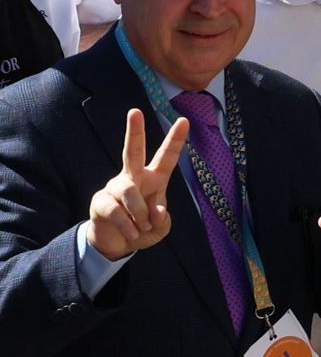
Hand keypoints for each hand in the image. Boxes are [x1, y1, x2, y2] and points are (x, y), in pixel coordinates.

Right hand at [86, 108, 188, 260]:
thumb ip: (163, 220)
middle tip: (135, 111)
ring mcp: (115, 188)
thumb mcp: (160, 228)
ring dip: (139, 212)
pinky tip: (132, 233)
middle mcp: (134, 177)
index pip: (166, 157)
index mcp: (154, 179)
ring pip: (128, 191)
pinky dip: (127, 224)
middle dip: (134, 131)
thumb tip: (157, 211)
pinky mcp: (100, 201)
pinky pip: (115, 210)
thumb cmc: (143, 229)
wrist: (116, 245)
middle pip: (133, 151)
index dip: (175, 140)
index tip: (185, 120)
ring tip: (143, 227)